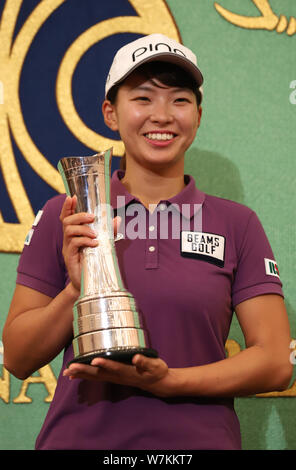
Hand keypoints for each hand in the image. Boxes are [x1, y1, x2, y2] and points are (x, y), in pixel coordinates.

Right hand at [60, 196, 120, 291]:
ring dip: (84, 229)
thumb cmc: (96, 263)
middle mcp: (68, 240)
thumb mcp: (105, 244)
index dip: (67, 207)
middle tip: (92, 217)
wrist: (91, 284)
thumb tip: (116, 219)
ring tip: (95, 235)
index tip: (71, 197)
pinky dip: (85, 241)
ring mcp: (68, 249)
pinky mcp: (70, 257)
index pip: (67, 217)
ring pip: (69, 230)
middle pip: (67, 221)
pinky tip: (95, 244)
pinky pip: (74, 244)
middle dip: (79, 215)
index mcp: (74, 235)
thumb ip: (109, 232)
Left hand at [63, 355, 177, 397]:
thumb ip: (145, 362)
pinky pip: (97, 377)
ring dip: (81, 374)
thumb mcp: (155, 366)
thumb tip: (136, 357)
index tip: (94, 360)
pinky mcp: (114, 376)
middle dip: (85, 370)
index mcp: (129, 371)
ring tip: (67, 372)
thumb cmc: (157, 371)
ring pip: (96, 376)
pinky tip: (75, 375)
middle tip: (70, 368)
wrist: (157, 383)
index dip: (105, 364)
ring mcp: (115, 377)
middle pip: (100, 374)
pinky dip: (85, 376)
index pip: (115, 367)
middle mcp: (119, 376)